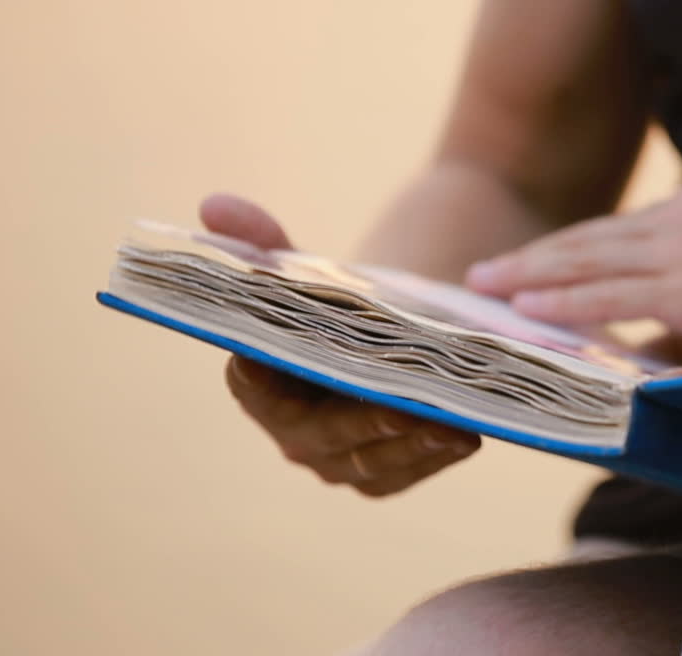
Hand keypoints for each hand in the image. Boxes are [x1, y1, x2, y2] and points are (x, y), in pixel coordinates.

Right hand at [199, 194, 479, 495]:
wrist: (384, 339)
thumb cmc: (336, 303)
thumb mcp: (305, 268)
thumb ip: (262, 240)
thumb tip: (214, 205)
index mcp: (258, 386)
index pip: (251, 385)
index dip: (259, 379)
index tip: (276, 368)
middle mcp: (293, 435)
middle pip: (322, 435)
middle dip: (363, 424)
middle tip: (402, 408)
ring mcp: (338, 462)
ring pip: (370, 463)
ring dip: (410, 446)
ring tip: (450, 425)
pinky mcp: (383, 476)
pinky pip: (406, 472)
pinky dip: (435, 457)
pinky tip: (467, 434)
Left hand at [465, 177, 681, 359]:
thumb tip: (638, 342)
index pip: (615, 229)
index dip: (565, 248)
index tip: (525, 263)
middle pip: (591, 236)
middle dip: (533, 257)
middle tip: (483, 272)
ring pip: (590, 259)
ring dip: (533, 275)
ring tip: (490, 288)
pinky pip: (612, 294)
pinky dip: (565, 301)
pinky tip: (529, 308)